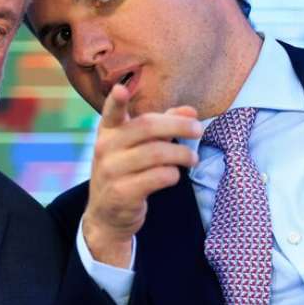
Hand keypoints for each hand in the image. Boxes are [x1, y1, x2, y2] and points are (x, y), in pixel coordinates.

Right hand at [83, 84, 202, 267]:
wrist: (106, 216)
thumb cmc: (127, 172)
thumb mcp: (138, 147)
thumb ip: (163, 126)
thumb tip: (190, 111)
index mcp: (108, 132)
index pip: (111, 113)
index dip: (116, 101)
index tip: (121, 88)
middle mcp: (105, 148)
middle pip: (146, 127)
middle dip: (178, 126)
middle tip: (198, 129)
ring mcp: (111, 171)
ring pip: (156, 153)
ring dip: (181, 154)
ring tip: (192, 159)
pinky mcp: (122, 192)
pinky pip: (157, 177)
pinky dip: (172, 175)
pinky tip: (173, 176)